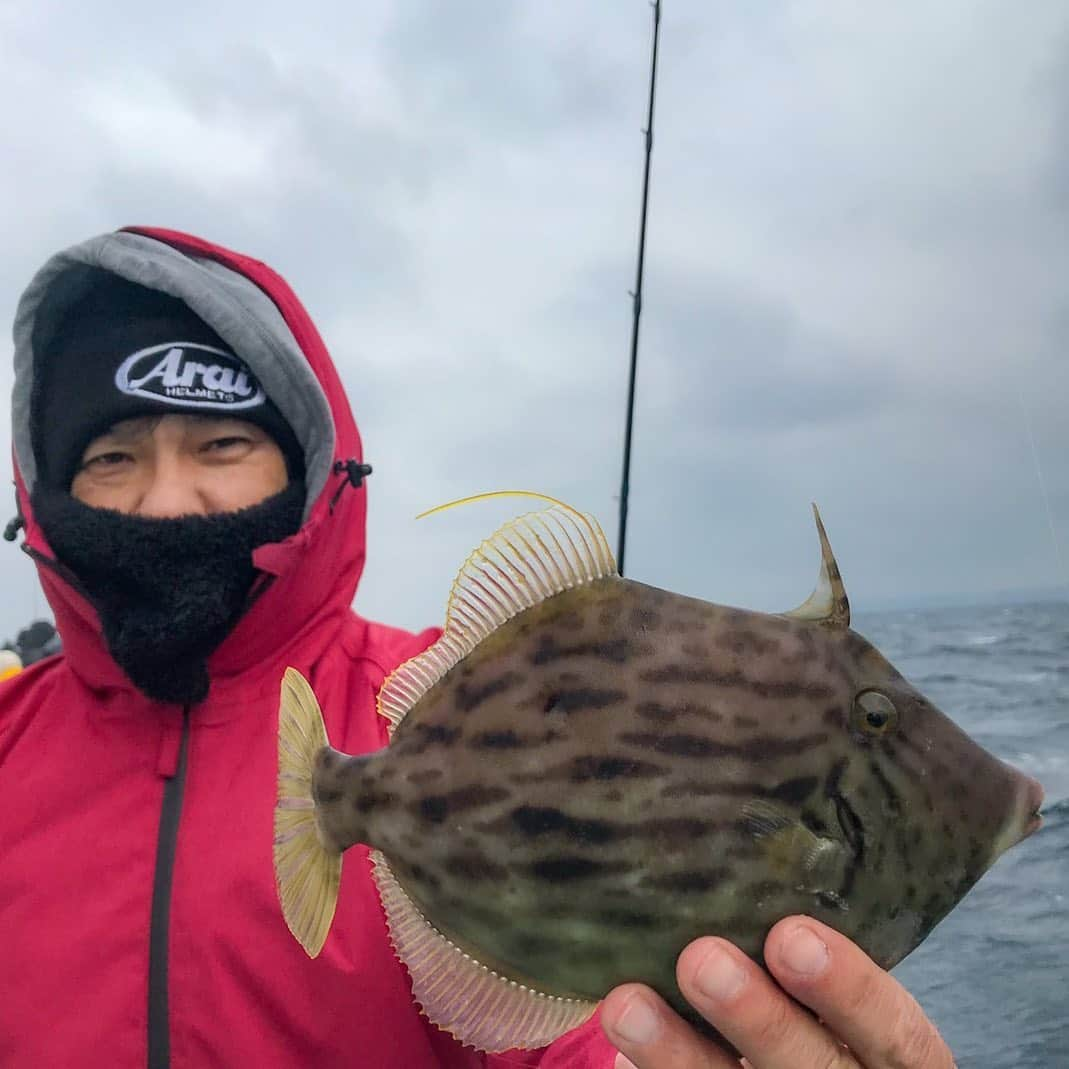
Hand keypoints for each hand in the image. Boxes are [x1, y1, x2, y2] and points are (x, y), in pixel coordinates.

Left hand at [600, 916, 953, 1067]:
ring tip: (626, 1005)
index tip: (789, 935)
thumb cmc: (819, 1012)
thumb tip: (730, 859)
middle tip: (701, 959)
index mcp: (899, 1056)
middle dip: (758, 1019)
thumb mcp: (838, 989)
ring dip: (680, 1056)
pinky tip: (618, 1056)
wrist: (805, 1068)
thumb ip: (807, 947)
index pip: (895, 1029)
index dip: (850, 988)